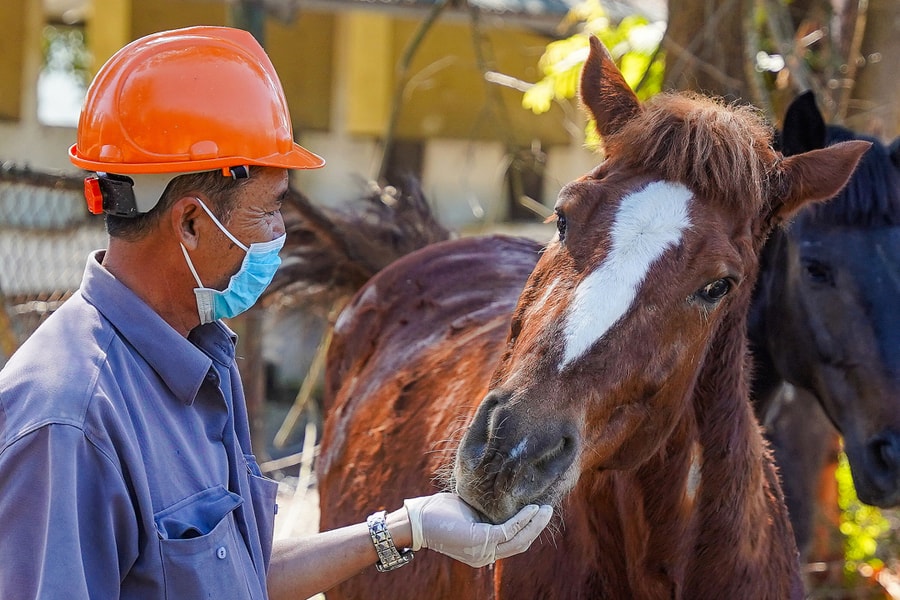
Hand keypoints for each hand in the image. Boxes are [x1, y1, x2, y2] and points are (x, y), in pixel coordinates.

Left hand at [403, 492, 551, 567]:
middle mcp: (484, 556)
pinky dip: (522, 519)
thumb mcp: (471, 513)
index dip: (530, 530)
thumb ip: (488, 513)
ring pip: (518, 539)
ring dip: (535, 523)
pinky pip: (508, 530)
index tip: (540, 512)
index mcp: (483, 552)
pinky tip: (531, 508)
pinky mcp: (479, 541)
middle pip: (521, 544)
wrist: (418, 519)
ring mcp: (482, 551)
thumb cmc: (440, 513)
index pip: (514, 543)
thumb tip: (507, 499)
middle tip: (550, 509)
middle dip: (538, 527)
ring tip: (545, 508)